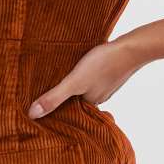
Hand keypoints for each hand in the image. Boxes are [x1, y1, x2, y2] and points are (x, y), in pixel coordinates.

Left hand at [28, 39, 143, 118]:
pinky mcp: (110, 71)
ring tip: (60, 72)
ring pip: (85, 86)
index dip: (55, 106)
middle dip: (64, 93)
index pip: (68, 110)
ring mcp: (106, 84)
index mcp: (90, 104)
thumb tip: (32, 114)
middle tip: (45, 84)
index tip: (39, 103)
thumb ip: (55, 97)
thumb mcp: (74, 81)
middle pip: (76, 97)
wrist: (131, 48)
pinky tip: (80, 63)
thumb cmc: (103, 64)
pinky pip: (93, 75)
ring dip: (75, 81)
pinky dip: (86, 72)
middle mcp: (99, 97)